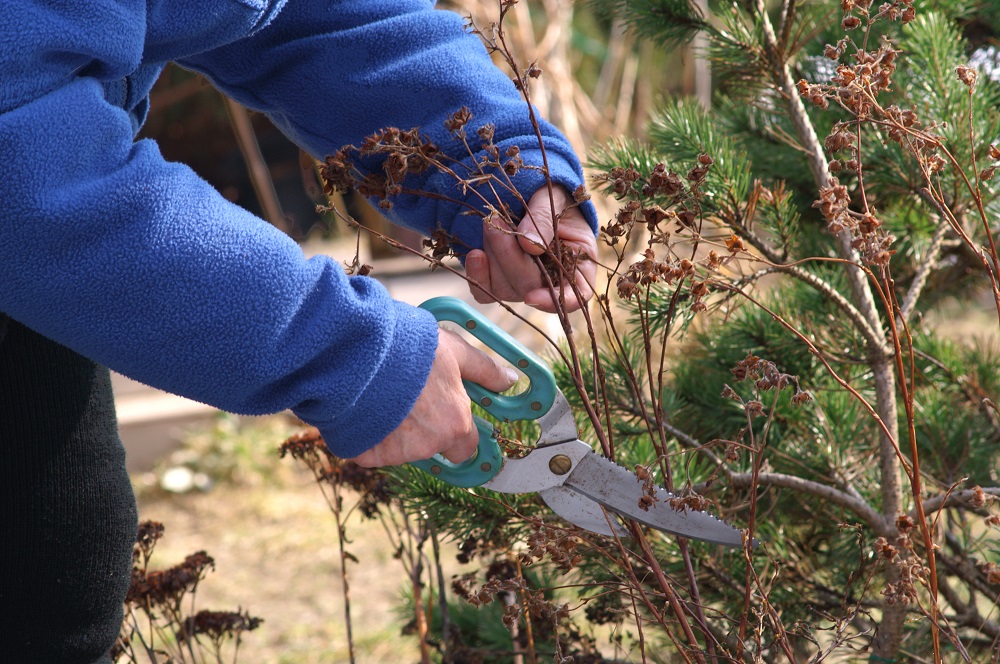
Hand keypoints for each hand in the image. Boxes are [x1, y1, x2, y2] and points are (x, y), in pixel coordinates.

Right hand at [350, 328, 516, 466]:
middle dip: (425, 434)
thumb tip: (510, 380)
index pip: (467, 447)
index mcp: (455, 424)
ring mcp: (395, 453)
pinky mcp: (365, 453)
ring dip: (395, 429)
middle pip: (432, 450)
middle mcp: (428, 445)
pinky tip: (365, 407)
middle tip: (412, 403)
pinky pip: (370, 449)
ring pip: (400, 448)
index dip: (458, 433)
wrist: (358, 350)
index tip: (448, 419)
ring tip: (384, 394)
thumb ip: (484, 369)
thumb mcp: (454, 351)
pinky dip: (369, 433)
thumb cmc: (409, 347)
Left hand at [465, 186, 596, 312]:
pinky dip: (477, 275)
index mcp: (578, 266)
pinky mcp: (499, 282)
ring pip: (505, 289)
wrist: (530, 194)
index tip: (531, 297)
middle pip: (530, 288)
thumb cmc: (551, 199)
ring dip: (494, 256)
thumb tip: (528, 245)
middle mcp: (552, 282)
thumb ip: (544, 219)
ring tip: (491, 222)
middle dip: (511, 258)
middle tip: (496, 221)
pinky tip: (475, 255)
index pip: (574, 297)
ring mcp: (523, 285)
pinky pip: (485, 291)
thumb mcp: (554, 200)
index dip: (552, 301)